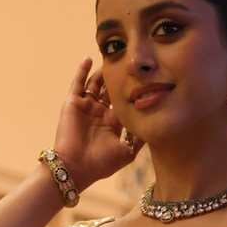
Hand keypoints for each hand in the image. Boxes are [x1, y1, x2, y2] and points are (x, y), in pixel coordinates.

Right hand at [51, 57, 143, 193]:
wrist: (76, 168)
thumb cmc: (100, 164)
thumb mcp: (126, 153)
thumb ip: (139, 140)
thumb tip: (154, 128)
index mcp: (111, 124)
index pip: (123, 102)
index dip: (131, 91)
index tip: (143, 78)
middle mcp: (99, 114)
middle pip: (109, 90)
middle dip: (117, 78)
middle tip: (128, 62)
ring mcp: (85, 108)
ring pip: (95, 84)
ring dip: (102, 72)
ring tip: (112, 58)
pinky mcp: (73, 104)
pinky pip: (78, 83)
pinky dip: (82, 70)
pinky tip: (89, 59)